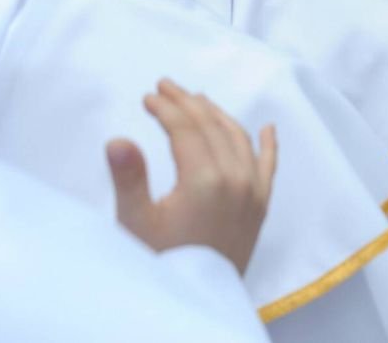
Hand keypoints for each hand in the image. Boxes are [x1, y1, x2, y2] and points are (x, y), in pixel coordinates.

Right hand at [107, 79, 277, 275]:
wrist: (196, 301)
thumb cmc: (160, 263)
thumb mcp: (136, 223)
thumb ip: (129, 178)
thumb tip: (117, 139)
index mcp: (205, 180)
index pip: (185, 129)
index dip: (165, 108)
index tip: (148, 96)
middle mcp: (236, 180)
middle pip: (211, 127)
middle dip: (187, 103)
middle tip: (165, 87)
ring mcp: (253, 193)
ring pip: (238, 139)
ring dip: (218, 115)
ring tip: (197, 100)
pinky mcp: (260, 207)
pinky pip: (269, 167)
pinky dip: (268, 145)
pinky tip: (267, 128)